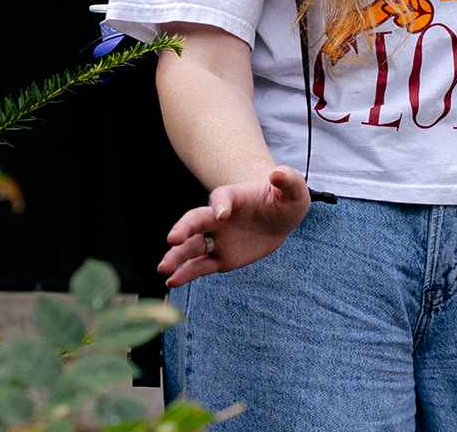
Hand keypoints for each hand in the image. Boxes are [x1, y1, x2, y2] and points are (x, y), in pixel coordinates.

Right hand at [158, 165, 310, 286]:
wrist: (281, 218)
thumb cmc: (284, 198)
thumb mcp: (293, 187)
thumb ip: (288, 180)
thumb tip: (279, 173)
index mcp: (235, 197)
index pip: (223, 197)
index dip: (221, 204)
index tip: (223, 214)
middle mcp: (219, 218)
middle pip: (196, 221)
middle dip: (184, 229)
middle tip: (172, 238)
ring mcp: (218, 239)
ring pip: (192, 247)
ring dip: (176, 256)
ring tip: (163, 268)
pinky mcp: (221, 258)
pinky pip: (201, 266)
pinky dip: (186, 274)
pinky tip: (172, 282)